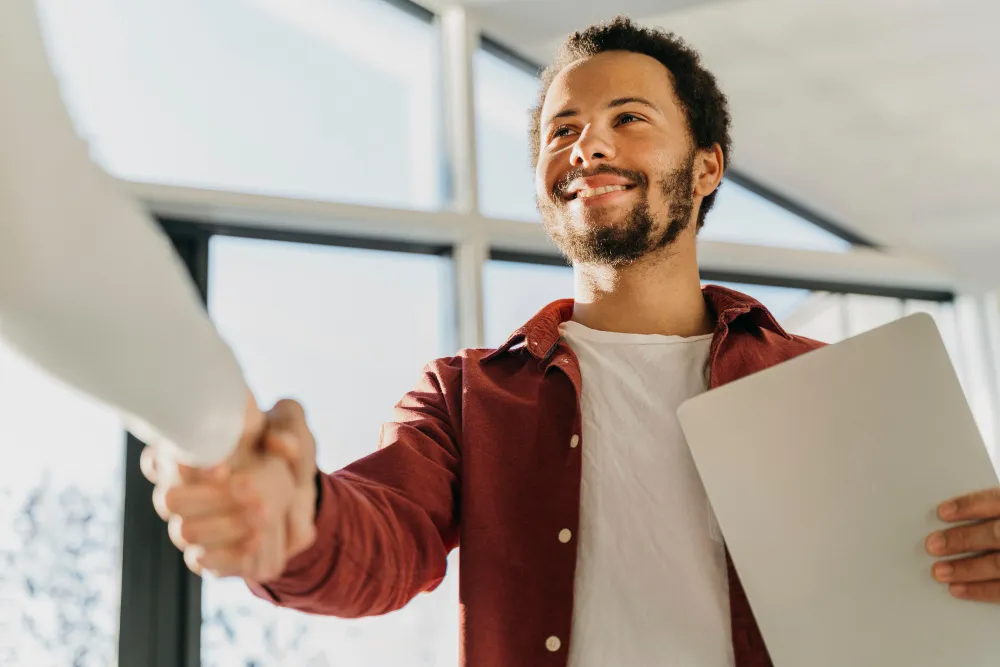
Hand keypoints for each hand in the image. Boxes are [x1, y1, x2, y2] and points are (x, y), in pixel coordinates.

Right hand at [144, 398, 318, 580]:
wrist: (299, 489)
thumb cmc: (280, 446)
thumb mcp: (290, 424)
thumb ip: (286, 425)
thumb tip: (283, 445)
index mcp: (189, 450)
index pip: (159, 458)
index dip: (186, 464)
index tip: (224, 468)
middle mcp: (179, 487)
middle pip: (169, 499)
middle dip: (210, 498)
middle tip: (251, 490)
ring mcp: (188, 522)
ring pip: (185, 532)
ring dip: (226, 525)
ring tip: (265, 513)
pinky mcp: (205, 553)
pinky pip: (203, 560)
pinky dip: (230, 553)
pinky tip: (256, 539)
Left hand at [927, 488, 999, 602]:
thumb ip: (986, 515)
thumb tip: (944, 519)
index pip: (996, 502)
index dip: (970, 506)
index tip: (942, 512)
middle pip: (997, 535)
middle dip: (963, 539)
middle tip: (932, 545)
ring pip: (999, 565)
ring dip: (966, 569)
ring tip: (938, 572)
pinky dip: (980, 591)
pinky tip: (957, 589)